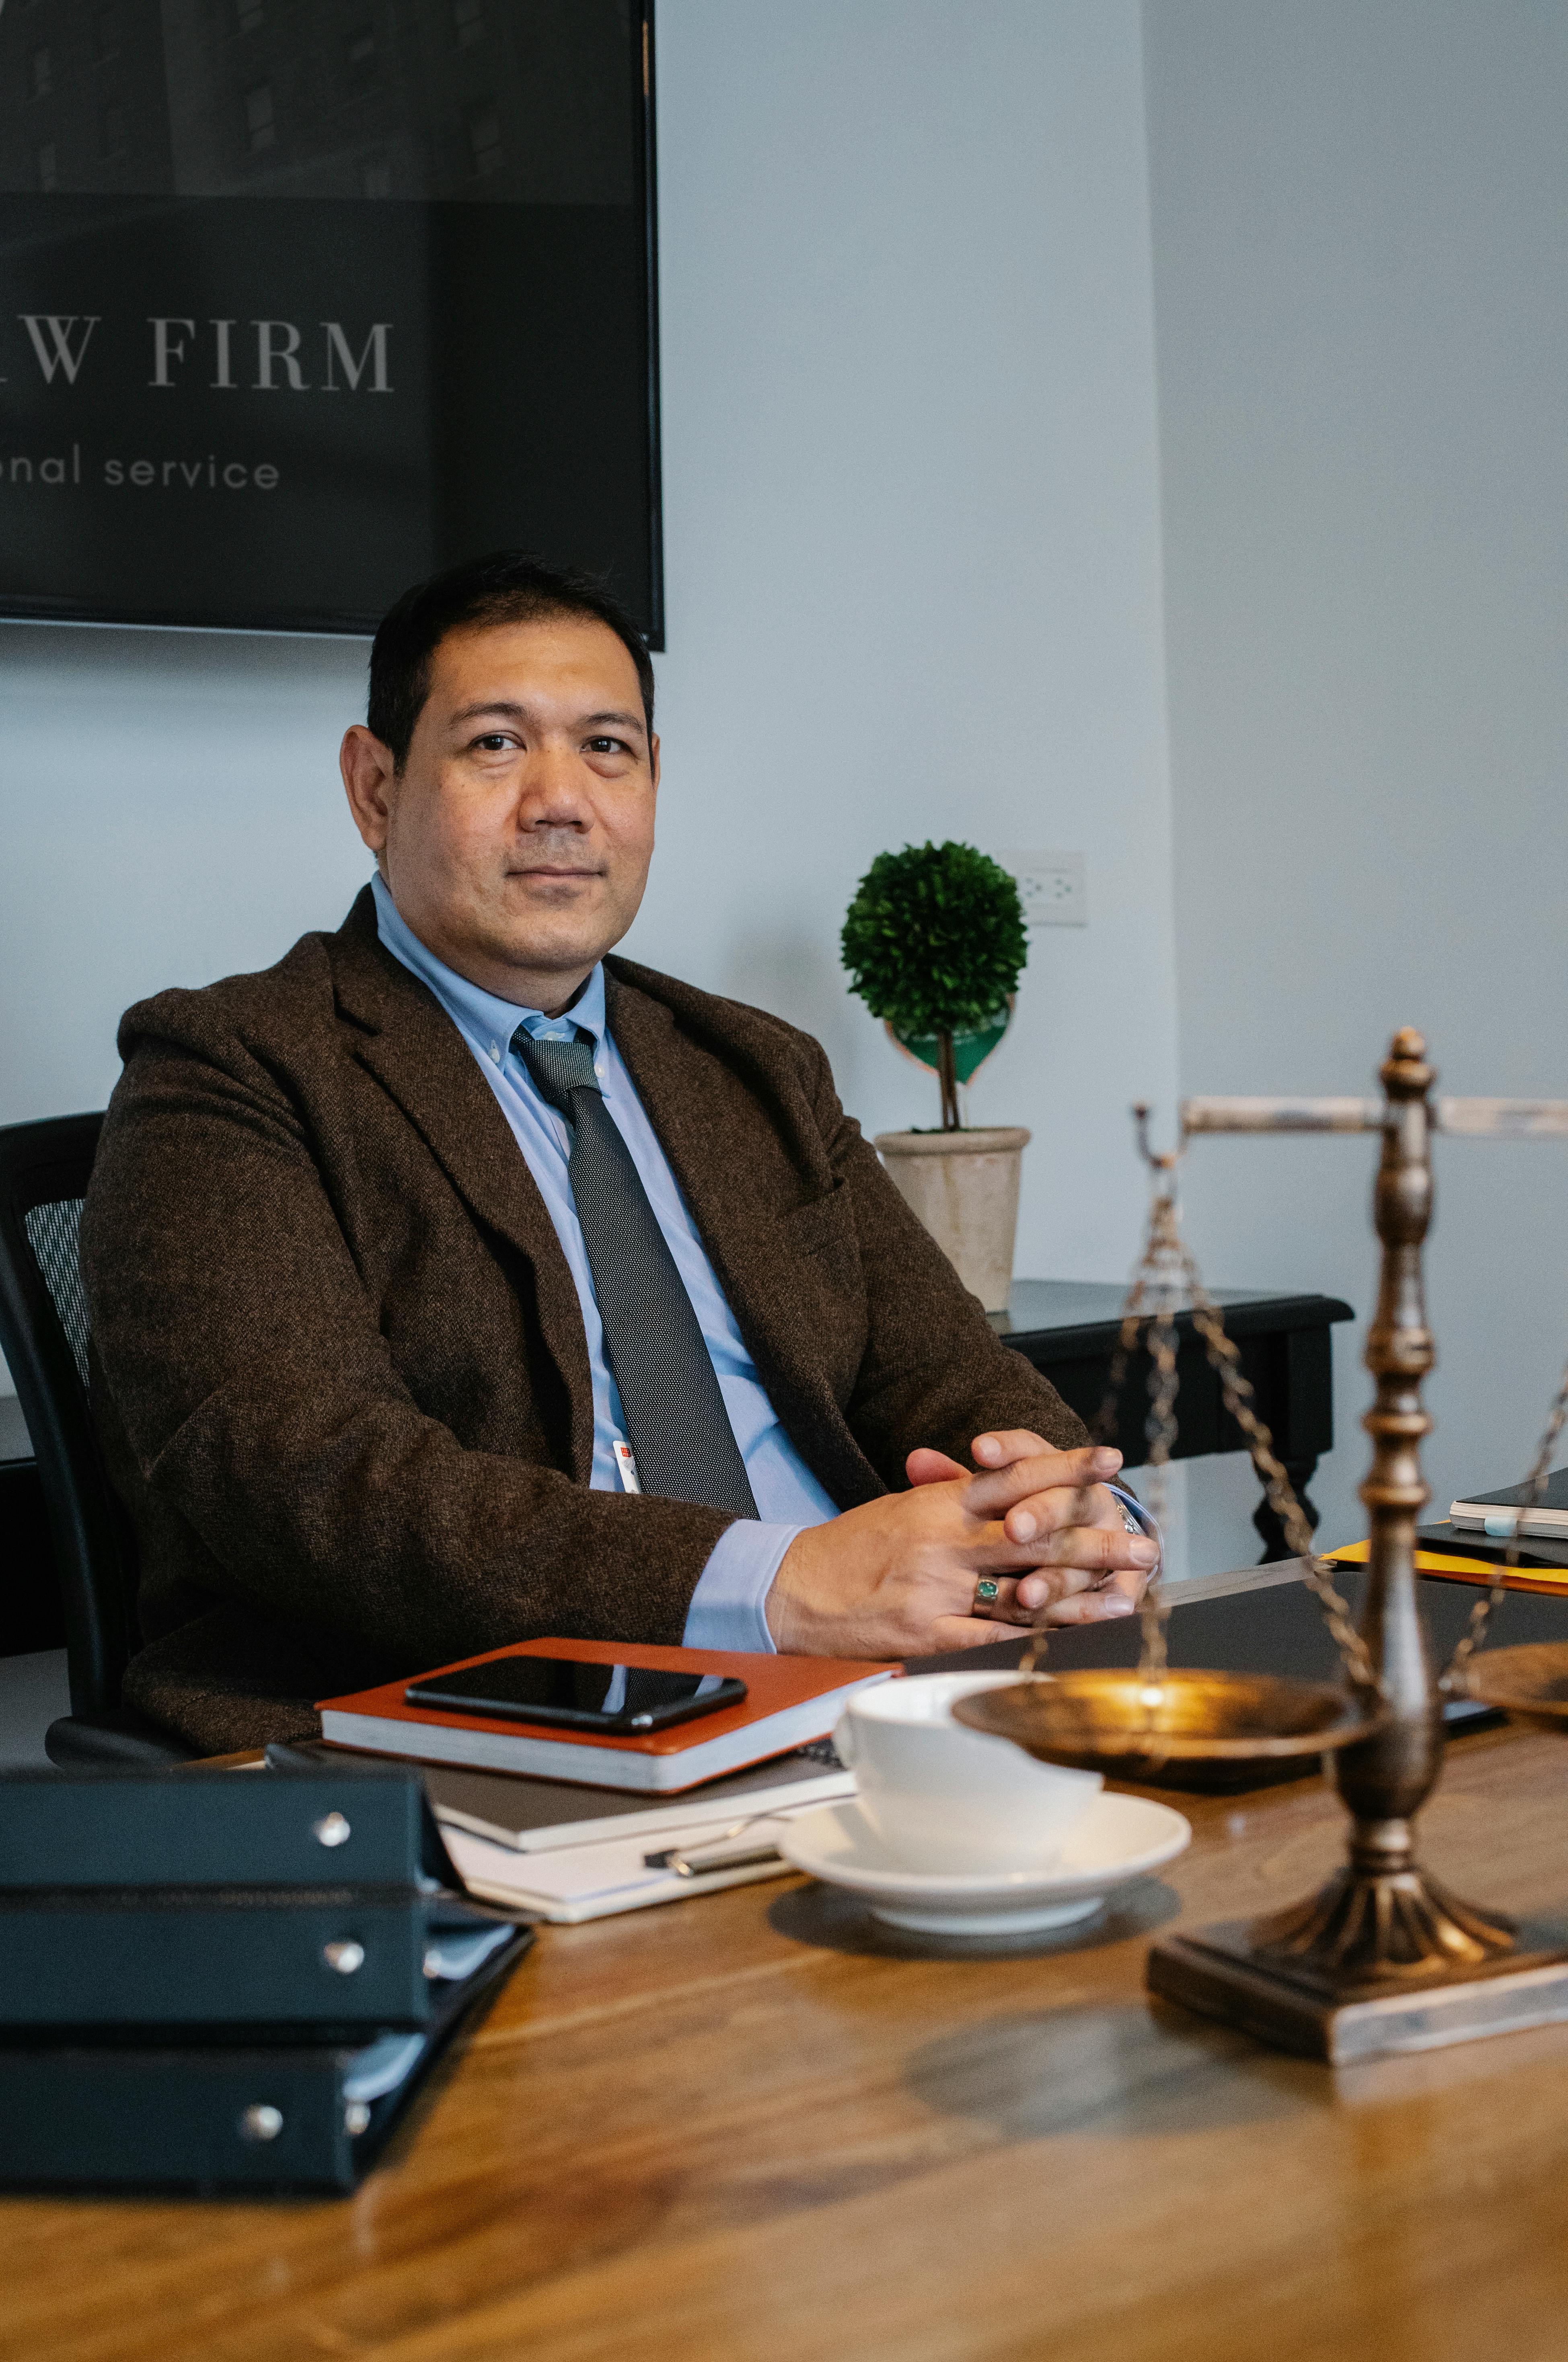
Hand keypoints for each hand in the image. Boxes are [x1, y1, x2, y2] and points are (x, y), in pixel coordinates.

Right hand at [765, 1442, 1157, 1657]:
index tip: (1109, 1461)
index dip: (1066, 1468)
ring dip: (1082, 1594)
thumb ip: (956, 1499)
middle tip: (1143, 1543)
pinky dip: (1038, 1635)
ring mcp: (937, 1589)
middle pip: (1033, 1535)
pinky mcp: (929, 1633)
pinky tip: (1075, 1633)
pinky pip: (995, 1634)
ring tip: (1127, 1593)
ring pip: (1023, 1589)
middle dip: (1095, 1538)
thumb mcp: (904, 1506)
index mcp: (938, 1503)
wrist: (793, 1589)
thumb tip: (1009, 1489)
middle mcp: (944, 1541)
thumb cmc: (850, 1548)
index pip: (1014, 1477)